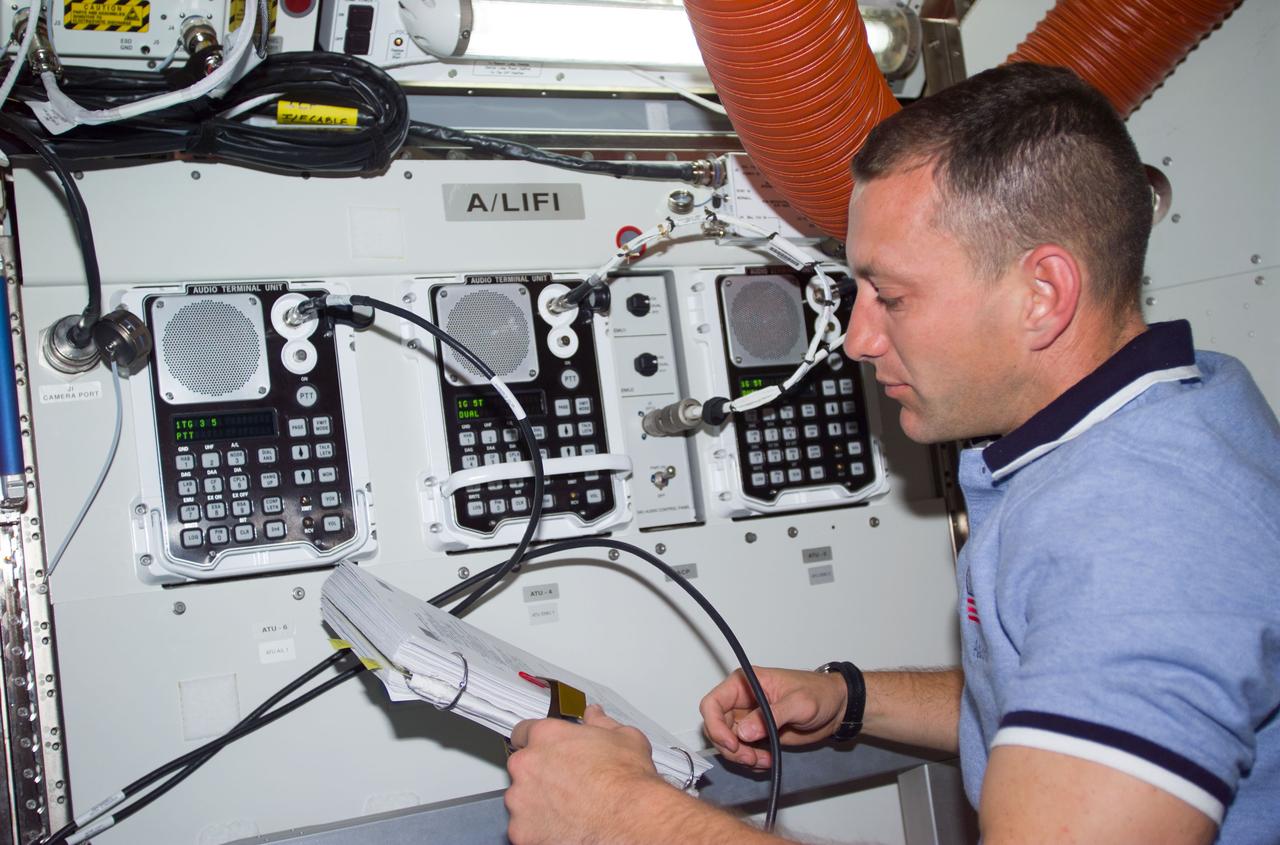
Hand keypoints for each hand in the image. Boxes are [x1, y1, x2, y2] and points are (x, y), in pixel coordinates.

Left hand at [505, 704, 665, 844]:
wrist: (630, 822)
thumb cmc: (627, 783)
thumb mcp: (624, 738)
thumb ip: (601, 722)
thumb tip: (595, 715)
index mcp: (546, 737)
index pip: (523, 731)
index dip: (537, 742)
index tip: (545, 751)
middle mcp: (527, 766)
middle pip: (523, 768)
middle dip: (540, 774)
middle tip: (567, 784)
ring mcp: (521, 801)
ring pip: (522, 800)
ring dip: (538, 802)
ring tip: (569, 809)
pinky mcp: (522, 832)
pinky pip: (525, 828)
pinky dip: (540, 829)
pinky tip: (565, 827)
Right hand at [699, 667, 845, 769]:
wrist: (837, 708)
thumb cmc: (820, 694)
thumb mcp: (798, 703)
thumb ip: (770, 716)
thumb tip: (743, 732)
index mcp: (745, 683)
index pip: (712, 703)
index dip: (715, 726)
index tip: (732, 744)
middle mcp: (741, 700)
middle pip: (717, 727)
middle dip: (730, 747)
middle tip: (751, 758)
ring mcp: (748, 718)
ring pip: (728, 742)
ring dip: (741, 757)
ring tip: (764, 761)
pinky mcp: (757, 734)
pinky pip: (742, 751)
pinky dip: (750, 761)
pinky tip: (767, 760)